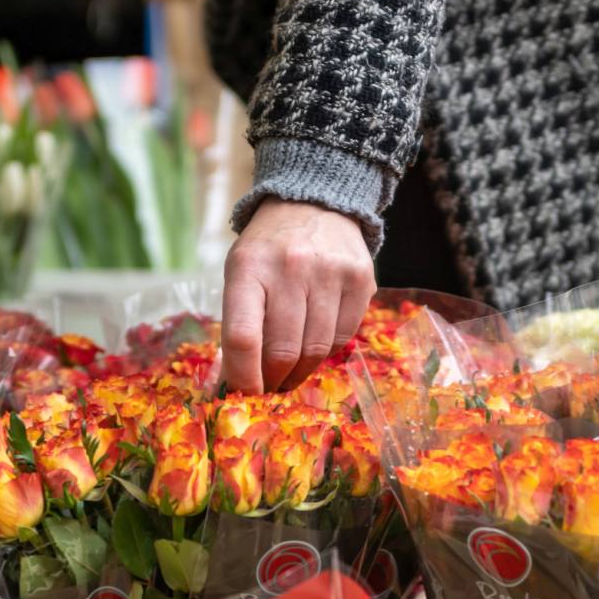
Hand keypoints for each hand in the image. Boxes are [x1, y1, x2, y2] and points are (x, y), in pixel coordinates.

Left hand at [222, 198, 376, 392]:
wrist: (314, 203)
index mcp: (248, 267)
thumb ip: (240, 324)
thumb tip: (237, 385)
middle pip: (283, 350)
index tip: (244, 395)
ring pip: (316, 350)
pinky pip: (343, 337)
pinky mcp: (361, 279)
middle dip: (274, 379)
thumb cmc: (268, 249)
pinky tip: (315, 344)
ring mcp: (330, 272)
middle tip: (270, 387)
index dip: (244, 377)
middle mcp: (290, 267)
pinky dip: (326, 351)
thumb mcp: (241, 273)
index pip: (244, 337)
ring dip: (301, 371)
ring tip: (291, 372)